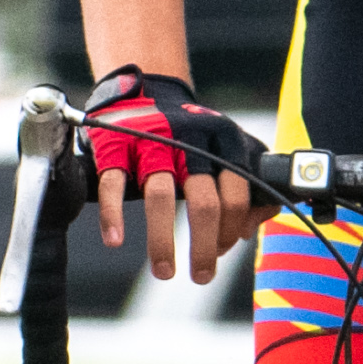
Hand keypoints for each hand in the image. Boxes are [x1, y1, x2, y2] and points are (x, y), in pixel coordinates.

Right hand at [77, 68, 259, 286]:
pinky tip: (117, 241)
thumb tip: (249, 230)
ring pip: (161, 197)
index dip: (232, 229)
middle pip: (204, 202)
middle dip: (205, 246)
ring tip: (165, 271)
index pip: (237, 194)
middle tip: (202, 275)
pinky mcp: (115, 145)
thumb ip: (246, 184)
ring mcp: (150, 142)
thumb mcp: (228, 146)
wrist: (146, 87)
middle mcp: (191, 141)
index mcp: (225, 141)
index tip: (222, 252)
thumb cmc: (192, 130)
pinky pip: (114, 184)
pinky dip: (113, 216)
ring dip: (163, 241)